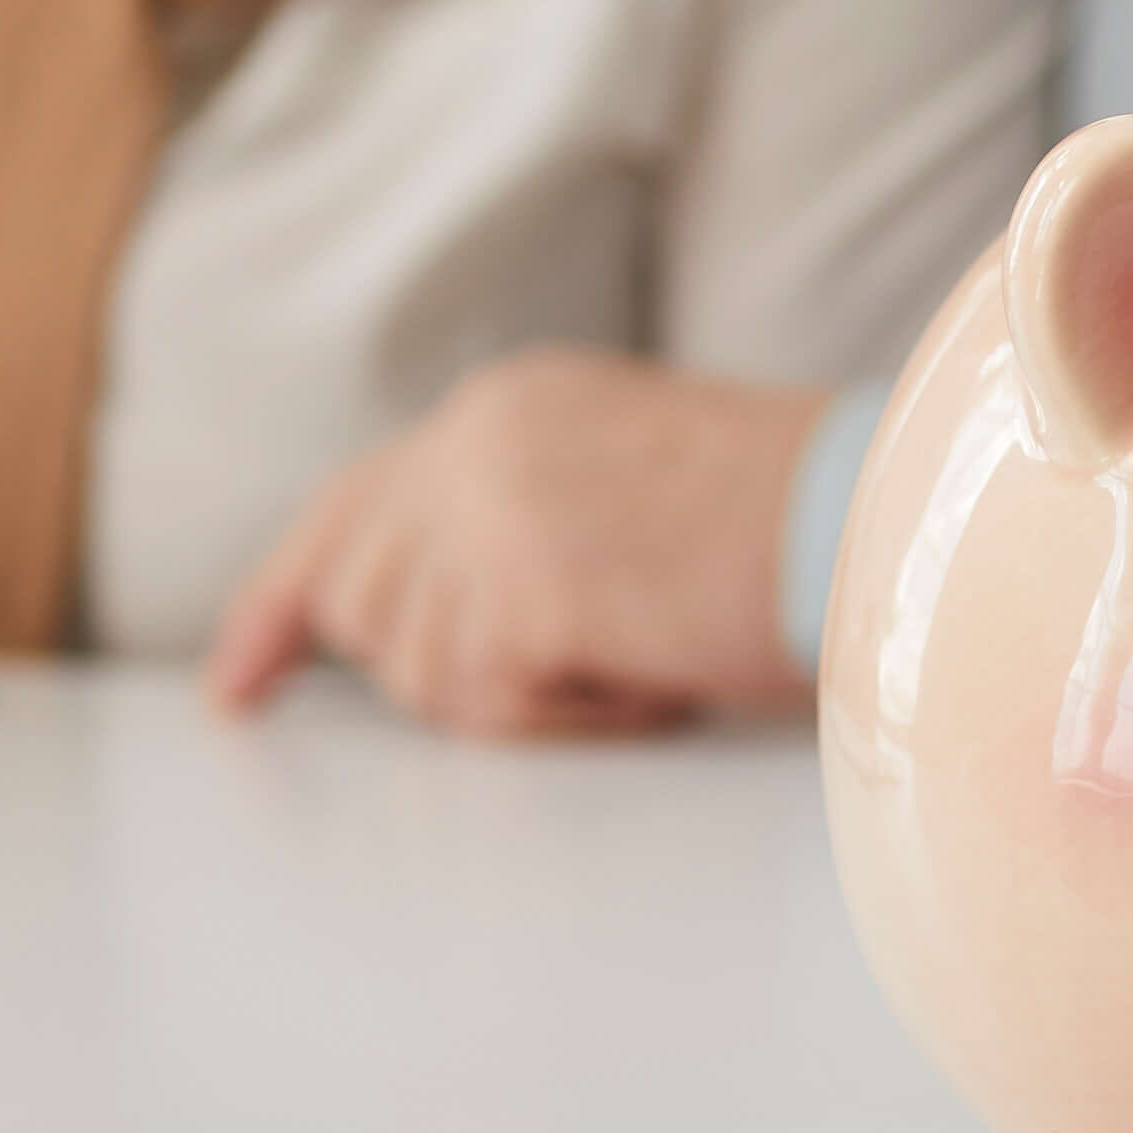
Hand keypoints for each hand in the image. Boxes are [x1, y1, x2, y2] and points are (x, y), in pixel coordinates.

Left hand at [208, 355, 822, 739]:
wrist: (897, 524)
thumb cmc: (800, 536)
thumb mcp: (625, 499)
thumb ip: (517, 531)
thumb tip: (420, 635)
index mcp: (507, 409)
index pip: (348, 510)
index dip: (281, 609)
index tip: (235, 692)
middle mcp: (477, 439)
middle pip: (362, 605)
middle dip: (436, 670)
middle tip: (562, 679)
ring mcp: (492, 506)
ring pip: (420, 674)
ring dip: (526, 701)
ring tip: (642, 657)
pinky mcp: (524, 581)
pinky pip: (491, 708)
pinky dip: (574, 722)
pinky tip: (655, 680)